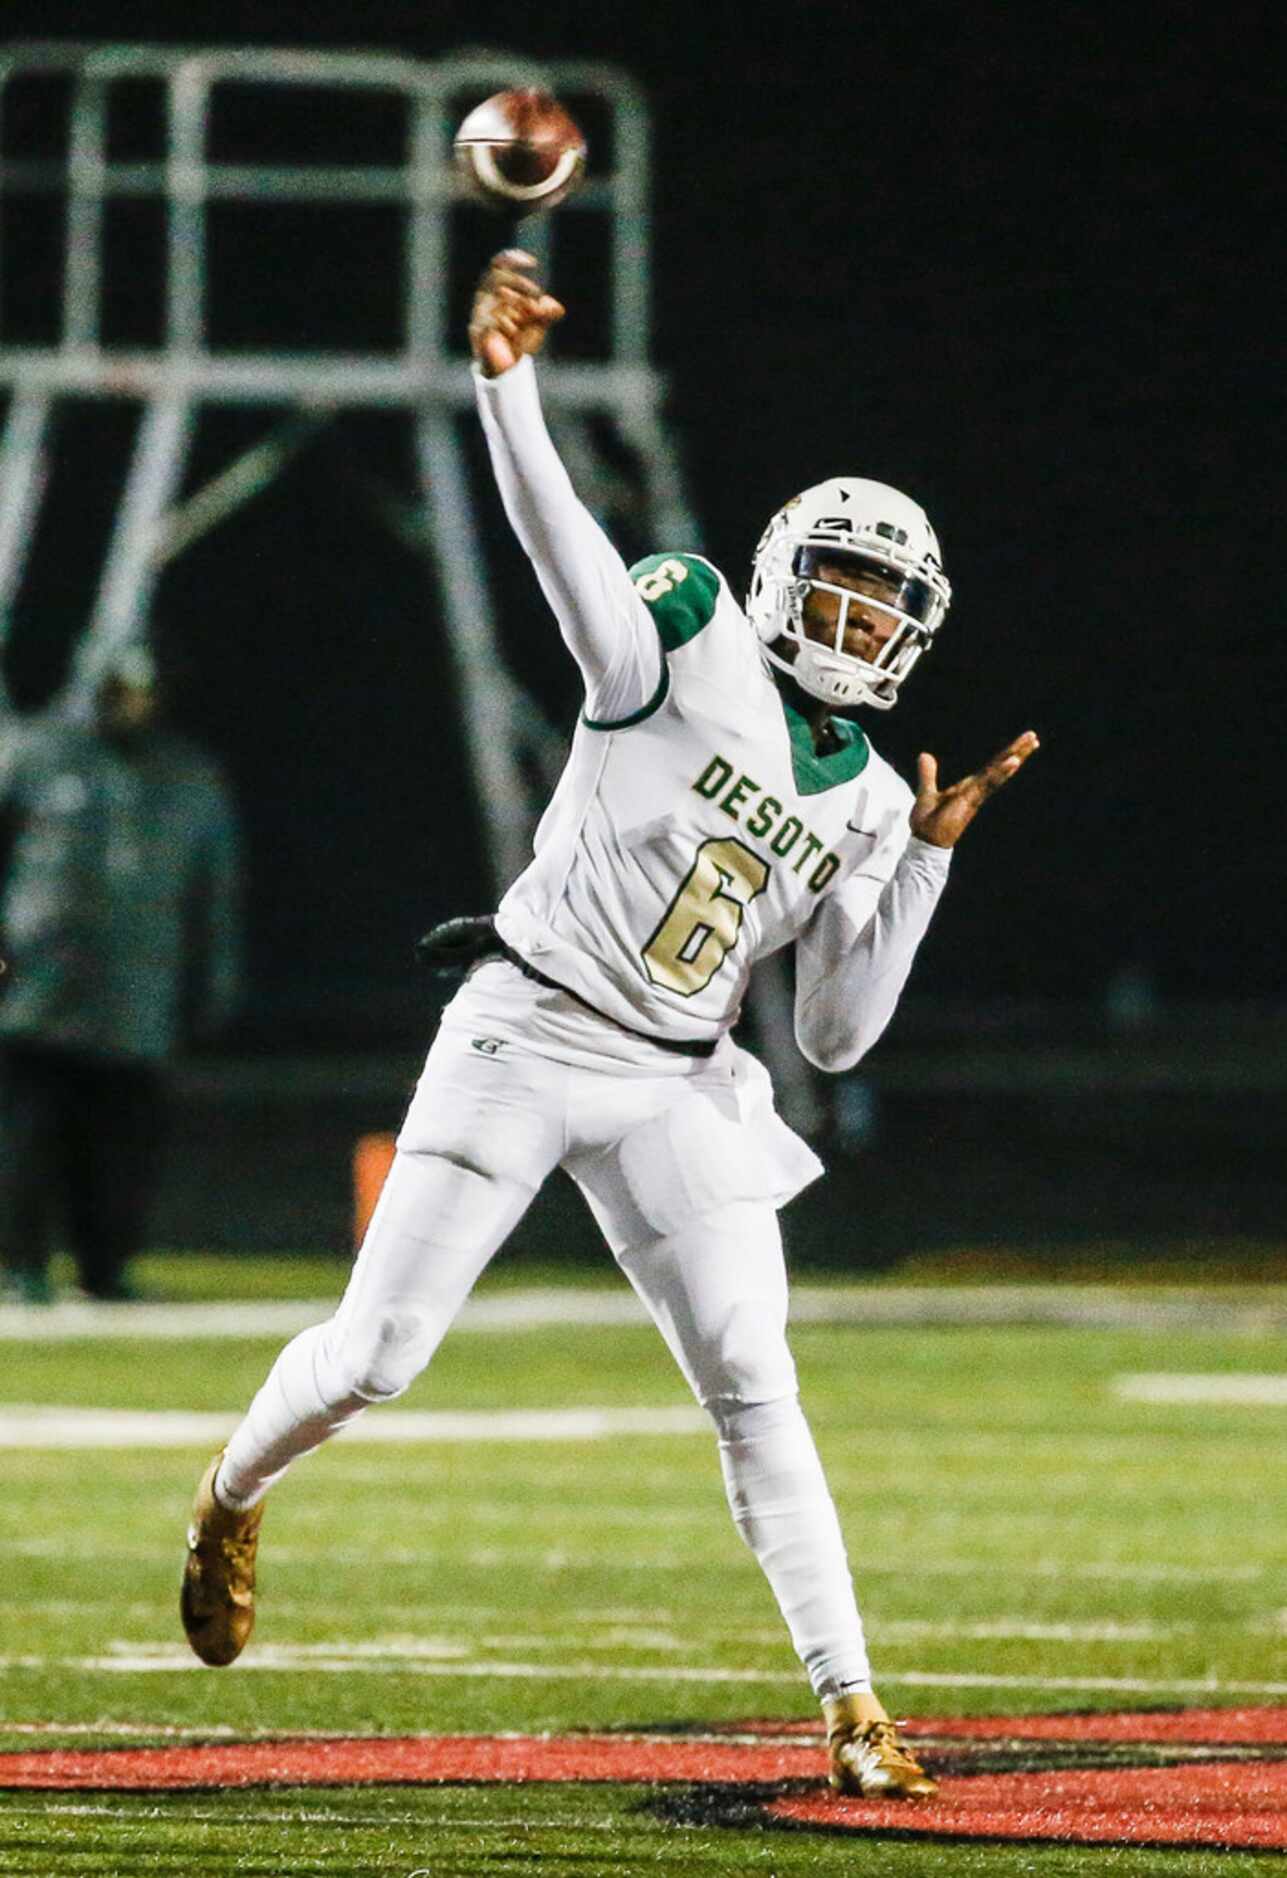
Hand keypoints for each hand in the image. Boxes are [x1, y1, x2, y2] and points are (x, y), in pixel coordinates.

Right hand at [468, 249, 565, 377]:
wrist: (507, 366)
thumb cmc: (520, 338)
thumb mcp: (538, 323)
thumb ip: (546, 313)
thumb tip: (558, 308)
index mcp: (497, 289)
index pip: (500, 264)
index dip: (513, 259)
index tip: (532, 263)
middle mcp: (485, 297)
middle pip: (499, 278)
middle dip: (520, 285)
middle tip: (535, 299)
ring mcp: (479, 312)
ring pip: (497, 299)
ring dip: (516, 309)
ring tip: (522, 320)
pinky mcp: (477, 328)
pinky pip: (492, 320)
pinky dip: (507, 326)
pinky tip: (513, 332)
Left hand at [910, 729, 1038, 847]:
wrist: (925, 843)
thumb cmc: (928, 823)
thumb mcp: (927, 792)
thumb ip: (928, 774)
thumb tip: (924, 755)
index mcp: (968, 787)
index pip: (991, 767)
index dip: (1005, 754)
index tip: (1021, 742)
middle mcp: (976, 790)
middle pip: (999, 767)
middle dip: (1017, 752)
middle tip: (1034, 737)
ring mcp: (975, 795)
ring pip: (998, 773)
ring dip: (1014, 758)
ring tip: (1031, 744)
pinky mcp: (971, 801)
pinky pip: (988, 784)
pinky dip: (1001, 772)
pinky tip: (1013, 761)